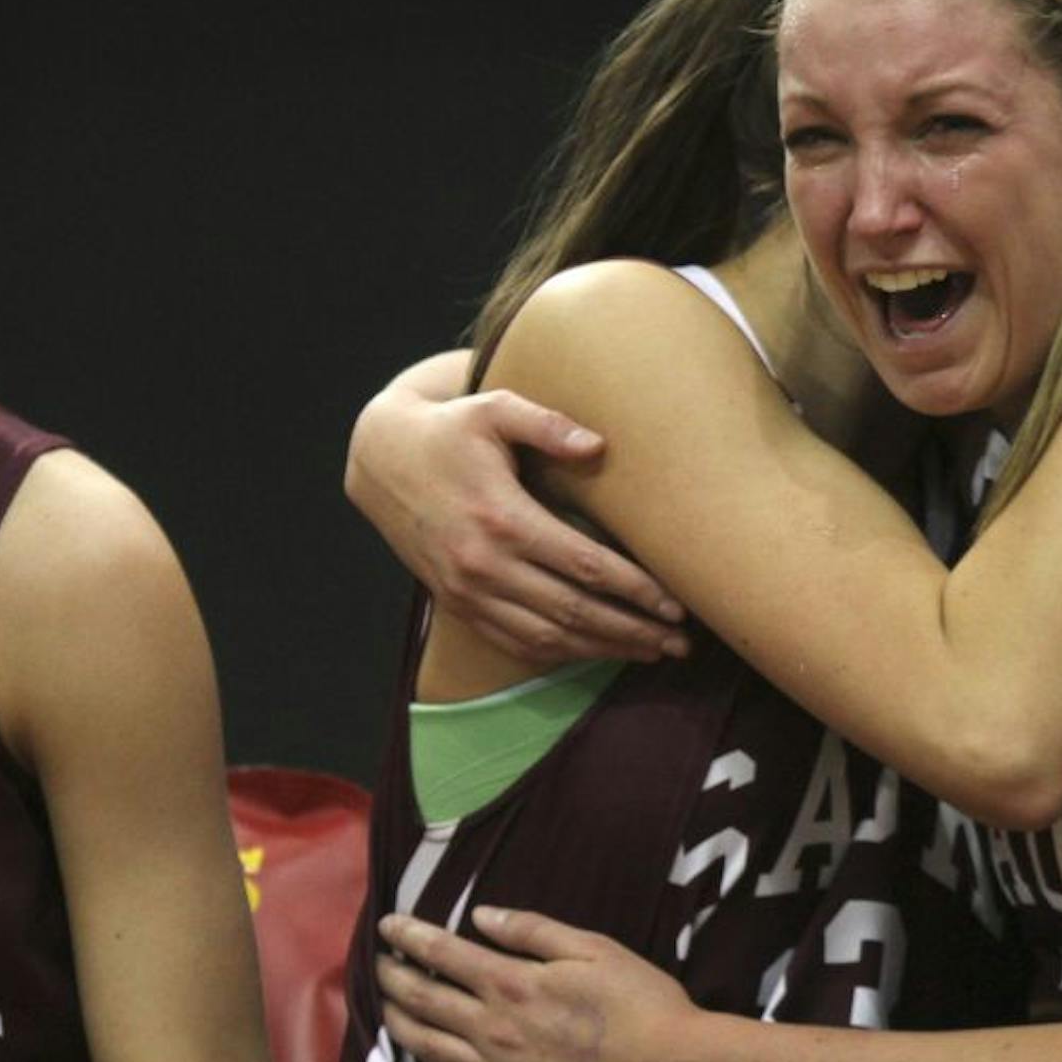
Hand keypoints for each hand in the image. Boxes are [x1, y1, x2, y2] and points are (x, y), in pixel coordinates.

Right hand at [346, 369, 686, 664]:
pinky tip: (598, 651)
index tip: (677, 604)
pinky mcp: (457, 604)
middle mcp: (485, 564)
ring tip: (652, 651)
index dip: (636, 590)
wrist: (382, 460)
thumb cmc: (450, 429)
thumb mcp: (494, 408)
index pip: (586, 567)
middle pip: (574, 612)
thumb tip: (598, 445)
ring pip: (548, 637)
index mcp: (503, 519)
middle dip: (633, 630)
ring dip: (604, 649)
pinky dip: (561, 653)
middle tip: (680, 642)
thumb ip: (547, 424)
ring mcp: (468, 591)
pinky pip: (515, 642)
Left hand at [375, 907, 693, 1061]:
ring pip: (428, 1050)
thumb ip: (534, 931)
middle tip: (379, 964)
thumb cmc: (642, 1004)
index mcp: (514, 984)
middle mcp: (493, 1031)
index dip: (411, 937)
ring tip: (386, 1009)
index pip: (445, 955)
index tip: (388, 925)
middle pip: (425, 1001)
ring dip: (399, 1025)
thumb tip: (481, 915)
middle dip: (394, 978)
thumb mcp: (596, 950)